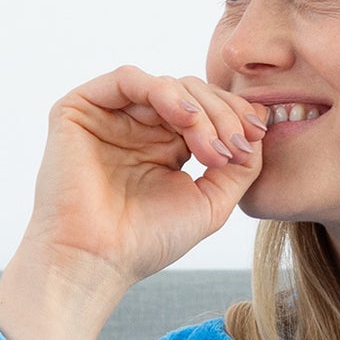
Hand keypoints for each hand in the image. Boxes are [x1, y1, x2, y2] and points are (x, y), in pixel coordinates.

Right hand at [14, 65, 267, 297]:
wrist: (96, 261)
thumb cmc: (146, 242)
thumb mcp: (211, 203)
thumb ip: (241, 167)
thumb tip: (260, 124)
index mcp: (164, 147)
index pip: (207, 112)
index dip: (236, 116)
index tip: (258, 136)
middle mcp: (137, 127)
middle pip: (192, 93)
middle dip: (223, 115)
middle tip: (237, 146)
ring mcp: (109, 116)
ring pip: (167, 84)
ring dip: (200, 109)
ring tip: (211, 146)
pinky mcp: (80, 109)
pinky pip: (128, 78)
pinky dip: (164, 91)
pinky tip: (186, 119)